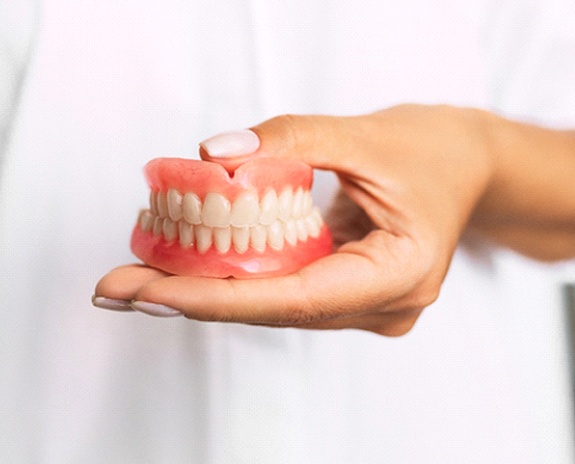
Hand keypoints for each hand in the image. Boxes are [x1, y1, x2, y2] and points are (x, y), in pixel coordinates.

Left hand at [94, 105, 499, 334]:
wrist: (467, 166)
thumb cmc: (432, 150)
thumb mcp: (365, 134)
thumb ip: (291, 139)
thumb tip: (213, 155)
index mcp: (400, 275)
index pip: (295, 300)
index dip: (216, 298)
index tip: (148, 293)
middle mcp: (382, 305)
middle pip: (274, 310)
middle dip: (193, 297)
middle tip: (117, 286)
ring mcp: (366, 305)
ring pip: (274, 305)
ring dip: (208, 288)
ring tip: (138, 274)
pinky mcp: (348, 293)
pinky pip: (285, 290)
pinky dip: (237, 277)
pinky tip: (189, 265)